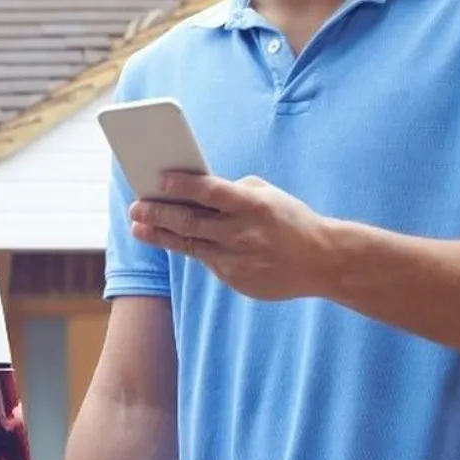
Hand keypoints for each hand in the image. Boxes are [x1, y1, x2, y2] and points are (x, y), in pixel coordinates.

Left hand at [129, 173, 339, 301]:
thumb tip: (197, 190)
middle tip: (136, 207)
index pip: (210, 191)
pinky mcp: (236, 280)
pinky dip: (190, 249)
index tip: (158, 180)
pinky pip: (207, 261)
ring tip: (139, 227)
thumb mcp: (268, 196)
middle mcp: (243, 234)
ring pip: (190, 246)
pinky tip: (172, 240)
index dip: (182, 185)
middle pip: (190, 222)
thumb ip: (234, 192)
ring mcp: (238, 260)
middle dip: (158, 213)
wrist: (323, 262)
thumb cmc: (291, 220)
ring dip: (161, 235)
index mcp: (253, 206)